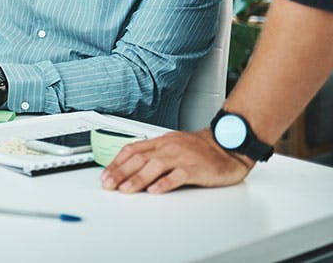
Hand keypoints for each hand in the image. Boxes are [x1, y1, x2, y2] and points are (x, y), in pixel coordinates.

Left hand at [100, 128, 252, 193]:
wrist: (227, 146)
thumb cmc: (200, 150)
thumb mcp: (172, 145)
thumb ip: (153, 154)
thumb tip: (130, 167)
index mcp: (161, 142)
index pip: (132, 149)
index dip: (116, 162)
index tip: (106, 175)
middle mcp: (168, 148)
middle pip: (139, 159)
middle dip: (121, 172)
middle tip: (109, 184)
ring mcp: (182, 157)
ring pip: (154, 166)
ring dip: (137, 179)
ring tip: (125, 189)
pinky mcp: (195, 168)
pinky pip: (177, 176)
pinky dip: (164, 183)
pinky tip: (154, 191)